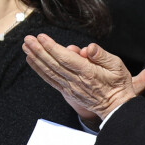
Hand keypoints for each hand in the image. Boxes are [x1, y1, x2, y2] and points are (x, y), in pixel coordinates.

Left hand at [22, 35, 144, 122]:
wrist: (117, 107)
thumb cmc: (118, 85)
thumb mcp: (117, 66)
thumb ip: (102, 55)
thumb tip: (89, 47)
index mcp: (87, 72)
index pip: (65, 58)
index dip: (51, 47)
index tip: (41, 37)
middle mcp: (76, 81)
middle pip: (53, 64)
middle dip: (39, 50)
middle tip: (28, 39)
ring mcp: (70, 87)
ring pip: (49, 71)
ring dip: (36, 59)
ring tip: (26, 47)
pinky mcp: (68, 92)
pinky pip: (51, 80)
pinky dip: (40, 70)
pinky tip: (33, 62)